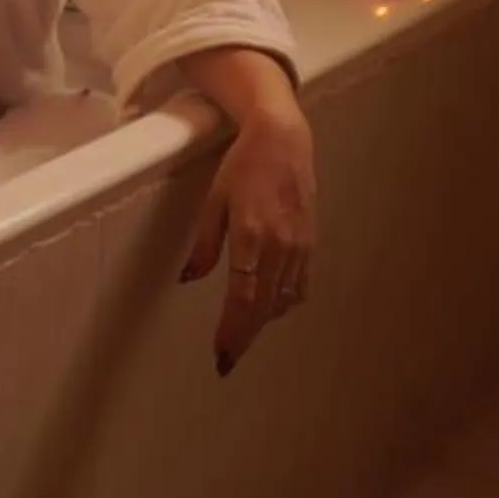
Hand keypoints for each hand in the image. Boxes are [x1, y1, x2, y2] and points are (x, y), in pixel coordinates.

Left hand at [181, 102, 315, 374]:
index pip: (242, 298)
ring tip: (243, 333)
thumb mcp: (214, 200)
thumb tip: (188, 280)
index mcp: (251, 235)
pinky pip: (299, 285)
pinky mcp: (310, 242)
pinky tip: (270, 306)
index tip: (221, 355)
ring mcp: (298, 246)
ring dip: (263, 321)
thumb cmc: (242, 165)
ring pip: (283, 300)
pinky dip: (284, 301)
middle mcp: (279, 246)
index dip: (232, 331)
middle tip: (229, 358)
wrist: (283, 139)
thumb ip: (204, 243)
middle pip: (263, 307)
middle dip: (245, 336)